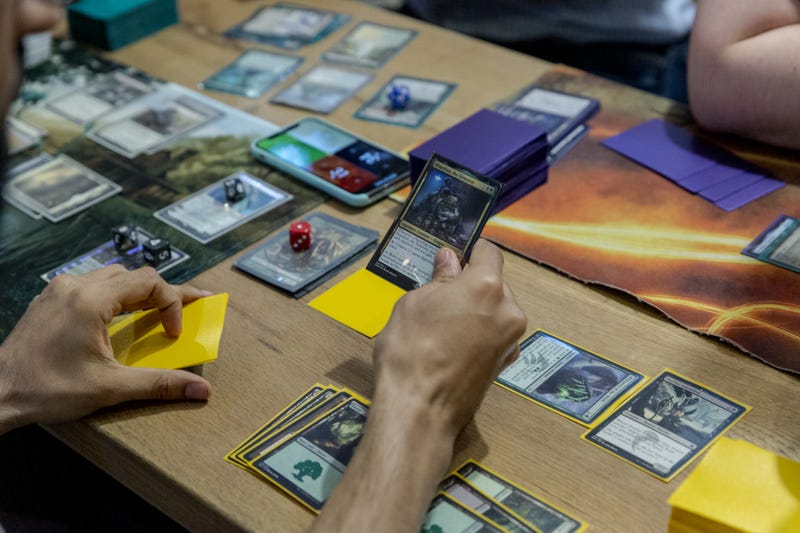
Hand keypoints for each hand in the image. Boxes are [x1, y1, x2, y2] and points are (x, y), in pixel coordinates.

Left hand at [0, 265, 212, 434]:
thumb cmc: (46, 389)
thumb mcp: (111, 388)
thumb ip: (160, 383)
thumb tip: (200, 391)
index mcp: (91, 300)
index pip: (149, 282)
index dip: (171, 304)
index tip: (173, 332)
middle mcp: (75, 287)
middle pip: (133, 275)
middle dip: (161, 294)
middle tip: (183, 311)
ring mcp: (59, 291)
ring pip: (112, 277)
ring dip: (137, 294)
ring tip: (153, 314)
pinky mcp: (50, 301)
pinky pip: (91, 286)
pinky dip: (113, 297)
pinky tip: (117, 319)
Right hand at [373, 238, 526, 439]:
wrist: (420, 409)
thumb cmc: (410, 350)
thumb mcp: (414, 303)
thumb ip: (439, 278)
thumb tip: (449, 259)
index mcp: (487, 286)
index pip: (489, 252)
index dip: (470, 251)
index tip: (454, 257)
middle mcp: (509, 309)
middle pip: (494, 283)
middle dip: (471, 285)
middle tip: (440, 297)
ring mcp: (511, 339)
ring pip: (495, 310)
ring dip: (476, 310)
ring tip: (443, 327)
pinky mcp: (506, 363)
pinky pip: (495, 334)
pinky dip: (480, 333)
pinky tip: (454, 346)